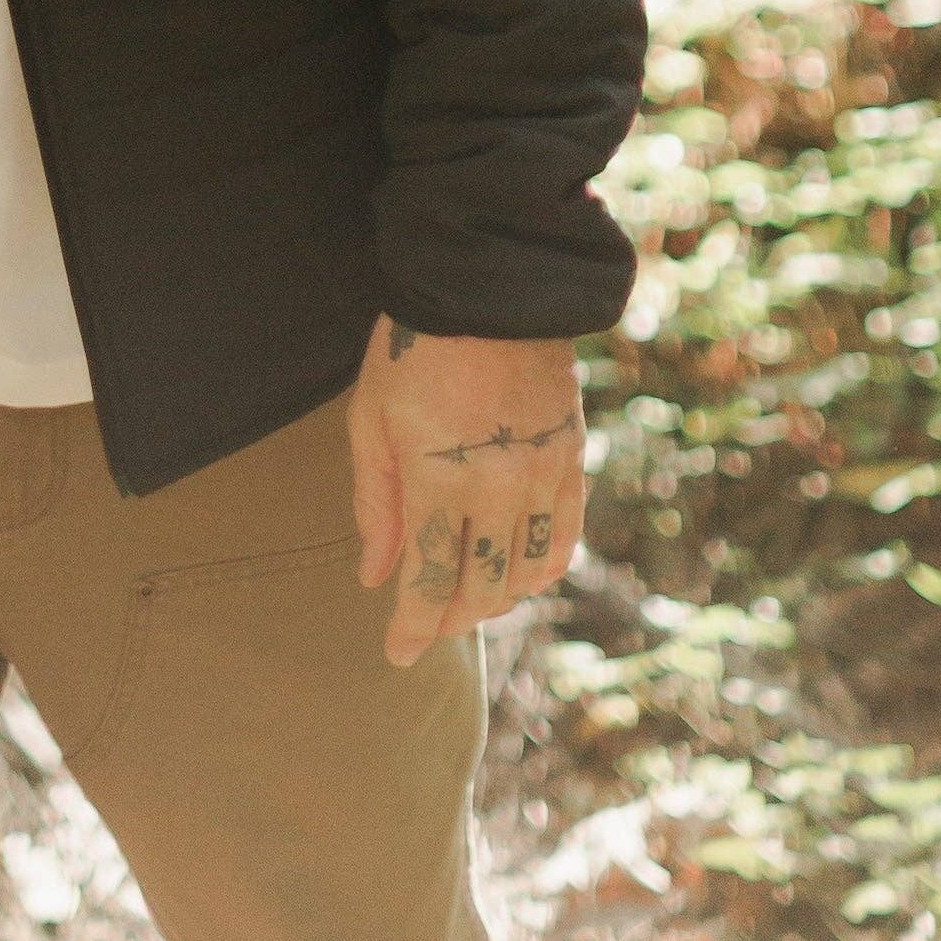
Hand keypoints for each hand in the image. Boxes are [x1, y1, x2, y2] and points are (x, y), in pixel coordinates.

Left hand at [347, 315, 586, 667]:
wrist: (490, 285)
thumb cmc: (413, 349)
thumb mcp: (370, 418)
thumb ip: (373, 503)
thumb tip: (373, 577)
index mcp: (438, 477)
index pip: (427, 581)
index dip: (411, 628)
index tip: (396, 655)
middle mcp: (497, 487)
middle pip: (479, 588)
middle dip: (448, 618)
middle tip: (424, 624)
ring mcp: (541, 476)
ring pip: (524, 573)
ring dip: (494, 599)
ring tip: (465, 599)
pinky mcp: (571, 460)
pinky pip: (563, 539)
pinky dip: (539, 569)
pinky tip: (516, 574)